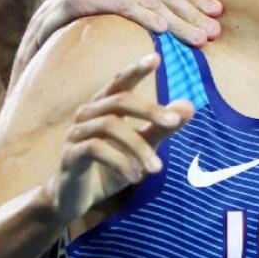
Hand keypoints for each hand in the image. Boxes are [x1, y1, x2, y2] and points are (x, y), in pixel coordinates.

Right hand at [12, 0, 222, 81]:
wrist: (38, 37)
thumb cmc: (85, 25)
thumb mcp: (119, 7)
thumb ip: (147, 2)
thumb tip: (190, 15)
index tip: (217, 14)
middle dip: (193, 12)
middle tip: (214, 33)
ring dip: (178, 21)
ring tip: (198, 39)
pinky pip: (124, 5)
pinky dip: (147, 17)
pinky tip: (164, 32)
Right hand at [47, 54, 193, 222]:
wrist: (75, 199)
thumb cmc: (109, 167)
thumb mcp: (141, 146)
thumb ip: (161, 126)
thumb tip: (189, 106)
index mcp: (104, 106)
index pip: (120, 82)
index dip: (136, 69)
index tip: (157, 58)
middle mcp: (88, 113)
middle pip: (119, 100)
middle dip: (149, 109)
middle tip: (175, 122)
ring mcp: (76, 133)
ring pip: (110, 126)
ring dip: (138, 146)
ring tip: (157, 168)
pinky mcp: (69, 154)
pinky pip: (95, 148)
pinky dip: (119, 161)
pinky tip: (134, 177)